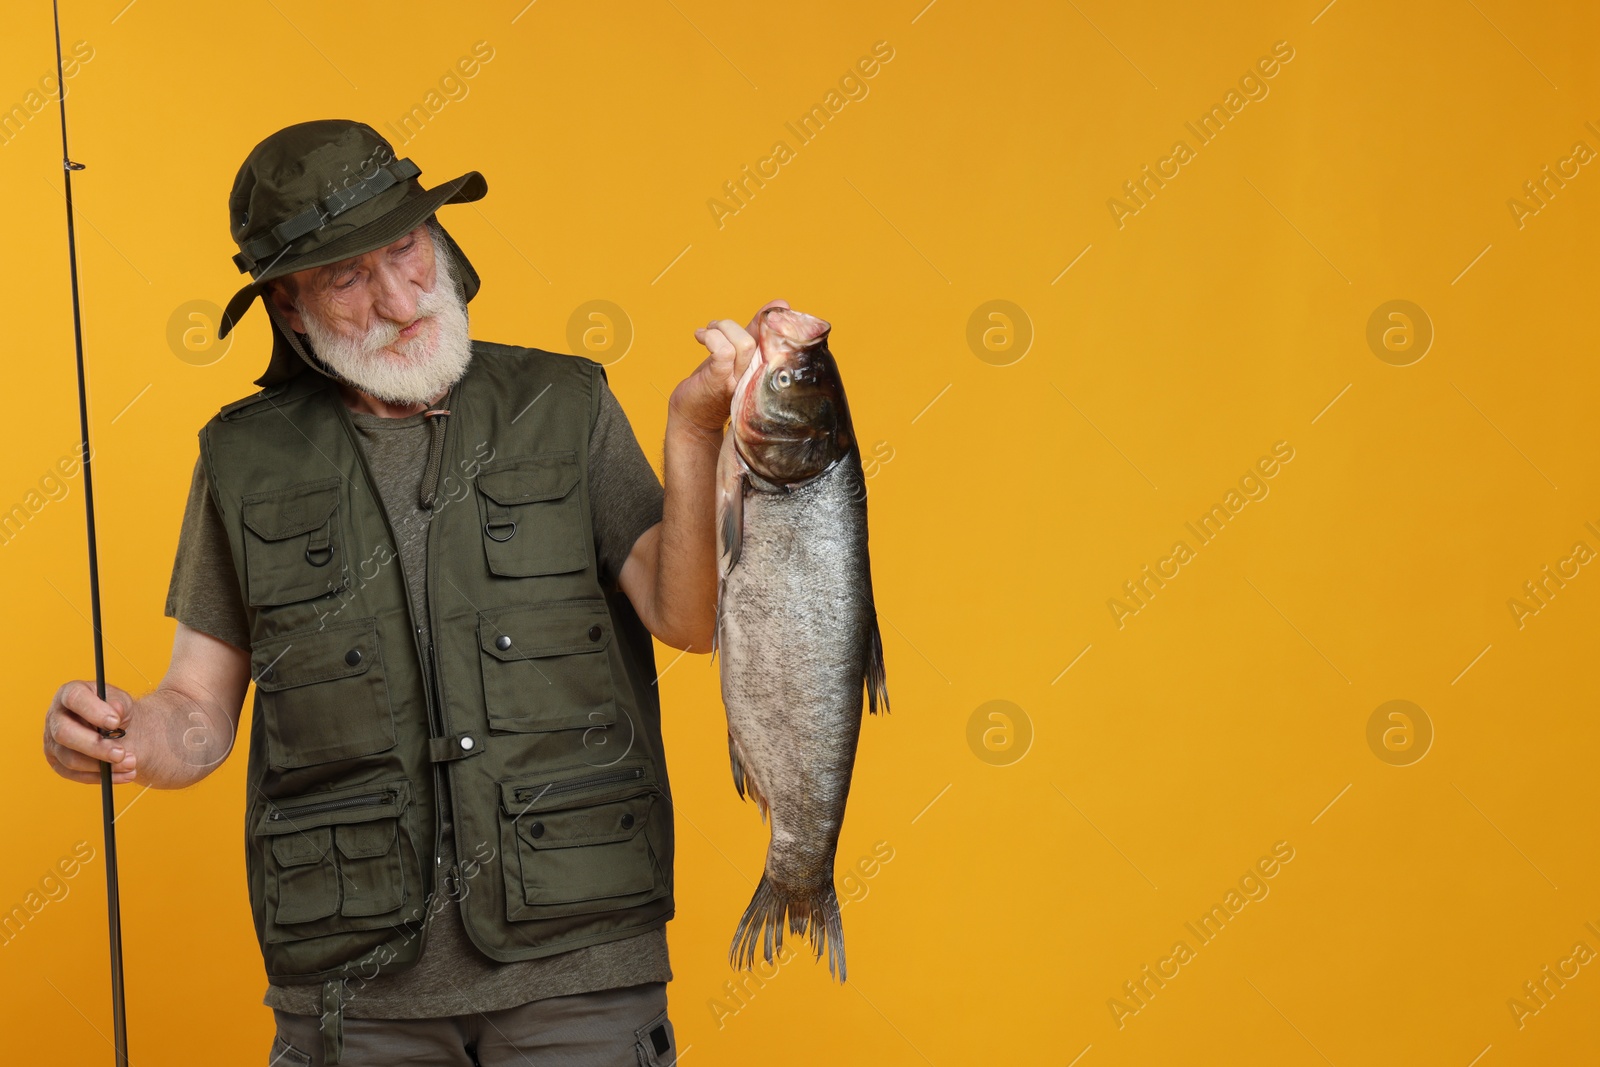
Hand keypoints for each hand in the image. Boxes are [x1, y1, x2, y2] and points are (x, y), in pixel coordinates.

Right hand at [44, 680, 136, 784]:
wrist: (117, 728)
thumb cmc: (115, 711)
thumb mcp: (122, 701)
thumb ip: (120, 703)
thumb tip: (116, 710)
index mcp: (69, 694)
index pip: (74, 698)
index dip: (93, 711)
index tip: (115, 722)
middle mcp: (55, 717)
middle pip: (65, 733)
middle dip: (95, 746)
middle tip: (121, 753)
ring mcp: (53, 742)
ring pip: (71, 759)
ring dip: (102, 766)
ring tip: (131, 763)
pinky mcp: (58, 763)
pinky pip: (77, 775)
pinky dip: (103, 777)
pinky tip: (125, 774)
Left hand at [675, 299, 789, 433]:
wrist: (693, 418)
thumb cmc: (714, 384)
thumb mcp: (738, 355)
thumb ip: (755, 332)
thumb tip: (779, 304)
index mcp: (765, 370)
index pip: (778, 342)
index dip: (779, 321)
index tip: (781, 305)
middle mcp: (756, 377)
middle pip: (757, 340)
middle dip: (730, 326)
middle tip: (715, 328)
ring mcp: (739, 382)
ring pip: (743, 344)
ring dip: (720, 329)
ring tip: (706, 333)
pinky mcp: (720, 382)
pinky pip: (723, 351)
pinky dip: (711, 337)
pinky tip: (700, 337)